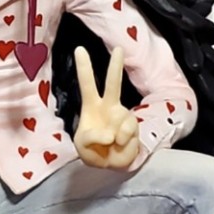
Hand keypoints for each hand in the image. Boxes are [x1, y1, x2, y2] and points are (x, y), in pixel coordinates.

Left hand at [72, 47, 140, 169]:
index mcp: (91, 106)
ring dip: (114, 135)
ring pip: (122, 116)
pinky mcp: (133, 127)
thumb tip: (111, 134)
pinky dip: (122, 141)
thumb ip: (90, 138)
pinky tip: (120, 145)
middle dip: (116, 66)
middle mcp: (109, 107)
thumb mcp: (82, 146)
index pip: (87, 85)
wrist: (111, 165)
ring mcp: (123, 116)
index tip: (79, 49)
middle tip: (120, 49)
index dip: (84, 68)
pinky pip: (127, 131)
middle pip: (114, 84)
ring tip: (111, 143)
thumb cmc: (94, 151)